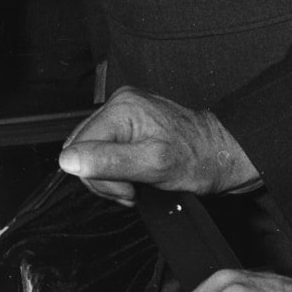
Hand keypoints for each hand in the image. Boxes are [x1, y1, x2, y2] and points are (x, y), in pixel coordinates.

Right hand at [57, 87, 258, 204]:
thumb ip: (108, 161)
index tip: (127, 187)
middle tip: (133, 187)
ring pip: (92, 152)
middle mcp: (119, 103)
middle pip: (82, 149)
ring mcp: (125, 112)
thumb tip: (69, 160)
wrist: (223, 155)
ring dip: (111, 176)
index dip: (97, 175)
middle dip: (104, 177)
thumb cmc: (198, 159)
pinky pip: (106, 149)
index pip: (78, 147)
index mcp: (121, 108)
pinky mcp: (130, 123)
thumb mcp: (153, 166)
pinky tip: (135, 174)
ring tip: (137, 182)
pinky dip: (117, 169)